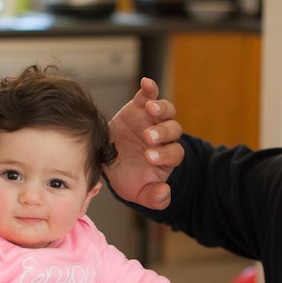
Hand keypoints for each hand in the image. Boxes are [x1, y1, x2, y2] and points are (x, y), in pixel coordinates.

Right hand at [106, 76, 183, 209]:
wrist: (106, 161)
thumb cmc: (125, 177)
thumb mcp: (137, 193)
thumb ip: (153, 198)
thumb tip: (165, 193)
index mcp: (166, 157)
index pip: (175, 153)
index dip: (165, 154)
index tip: (148, 158)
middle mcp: (163, 137)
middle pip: (173, 130)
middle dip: (162, 133)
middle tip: (147, 138)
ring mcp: (152, 120)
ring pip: (166, 111)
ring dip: (161, 109)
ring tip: (150, 110)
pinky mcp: (139, 106)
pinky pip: (149, 95)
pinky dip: (150, 88)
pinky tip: (146, 83)